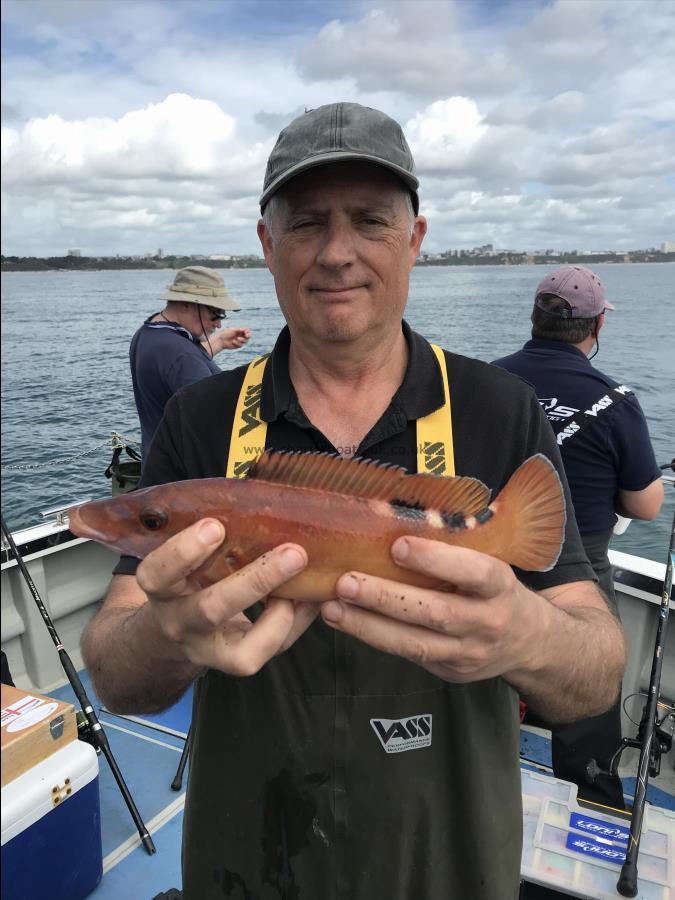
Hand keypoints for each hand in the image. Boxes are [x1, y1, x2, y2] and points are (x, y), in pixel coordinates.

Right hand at [136, 518, 317, 675]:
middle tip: (293, 552)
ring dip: (283, 612)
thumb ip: (207, 535)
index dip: (184, 552)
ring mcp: (209, 650)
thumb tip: (260, 497)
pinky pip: (272, 650)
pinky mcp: (238, 663)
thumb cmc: (187, 577)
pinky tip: (309, 594)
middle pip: (211, 610)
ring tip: (308, 582)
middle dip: (256, 581)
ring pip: (245, 648)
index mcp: (161, 588)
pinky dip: (296, 621)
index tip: (214, 526)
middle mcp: (180, 623)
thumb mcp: (183, 557)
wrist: (173, 633)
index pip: (157, 574)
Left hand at [214, 326, 251, 351]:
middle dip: (248, 336)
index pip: (247, 331)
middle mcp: (240, 335)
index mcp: (239, 331)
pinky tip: (233, 342)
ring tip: (237, 338)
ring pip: (245, 341)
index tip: (246, 333)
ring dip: (242, 340)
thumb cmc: (226, 333)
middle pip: (248, 336)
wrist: (221, 340)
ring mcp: (240, 341)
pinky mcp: (238, 345)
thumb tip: (246, 330)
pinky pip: (241, 345)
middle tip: (246, 336)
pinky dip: (237, 343)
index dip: (248, 332)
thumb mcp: (233, 330)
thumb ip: (240, 330)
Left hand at [321, 536, 538, 682]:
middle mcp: (486, 622)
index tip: (397, 545)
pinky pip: (407, 655)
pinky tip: (346, 621)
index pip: (473, 572)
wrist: (530, 642)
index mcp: (499, 585)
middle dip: (385, 598)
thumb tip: (393, 514)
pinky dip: (374, 637)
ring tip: (332, 608)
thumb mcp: (490, 561)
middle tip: (345, 582)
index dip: (436, 559)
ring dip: (368, 625)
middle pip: (435, 613)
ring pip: (414, 644)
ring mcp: (467, 652)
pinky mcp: (449, 672)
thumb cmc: (495, 588)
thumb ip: (453, 547)